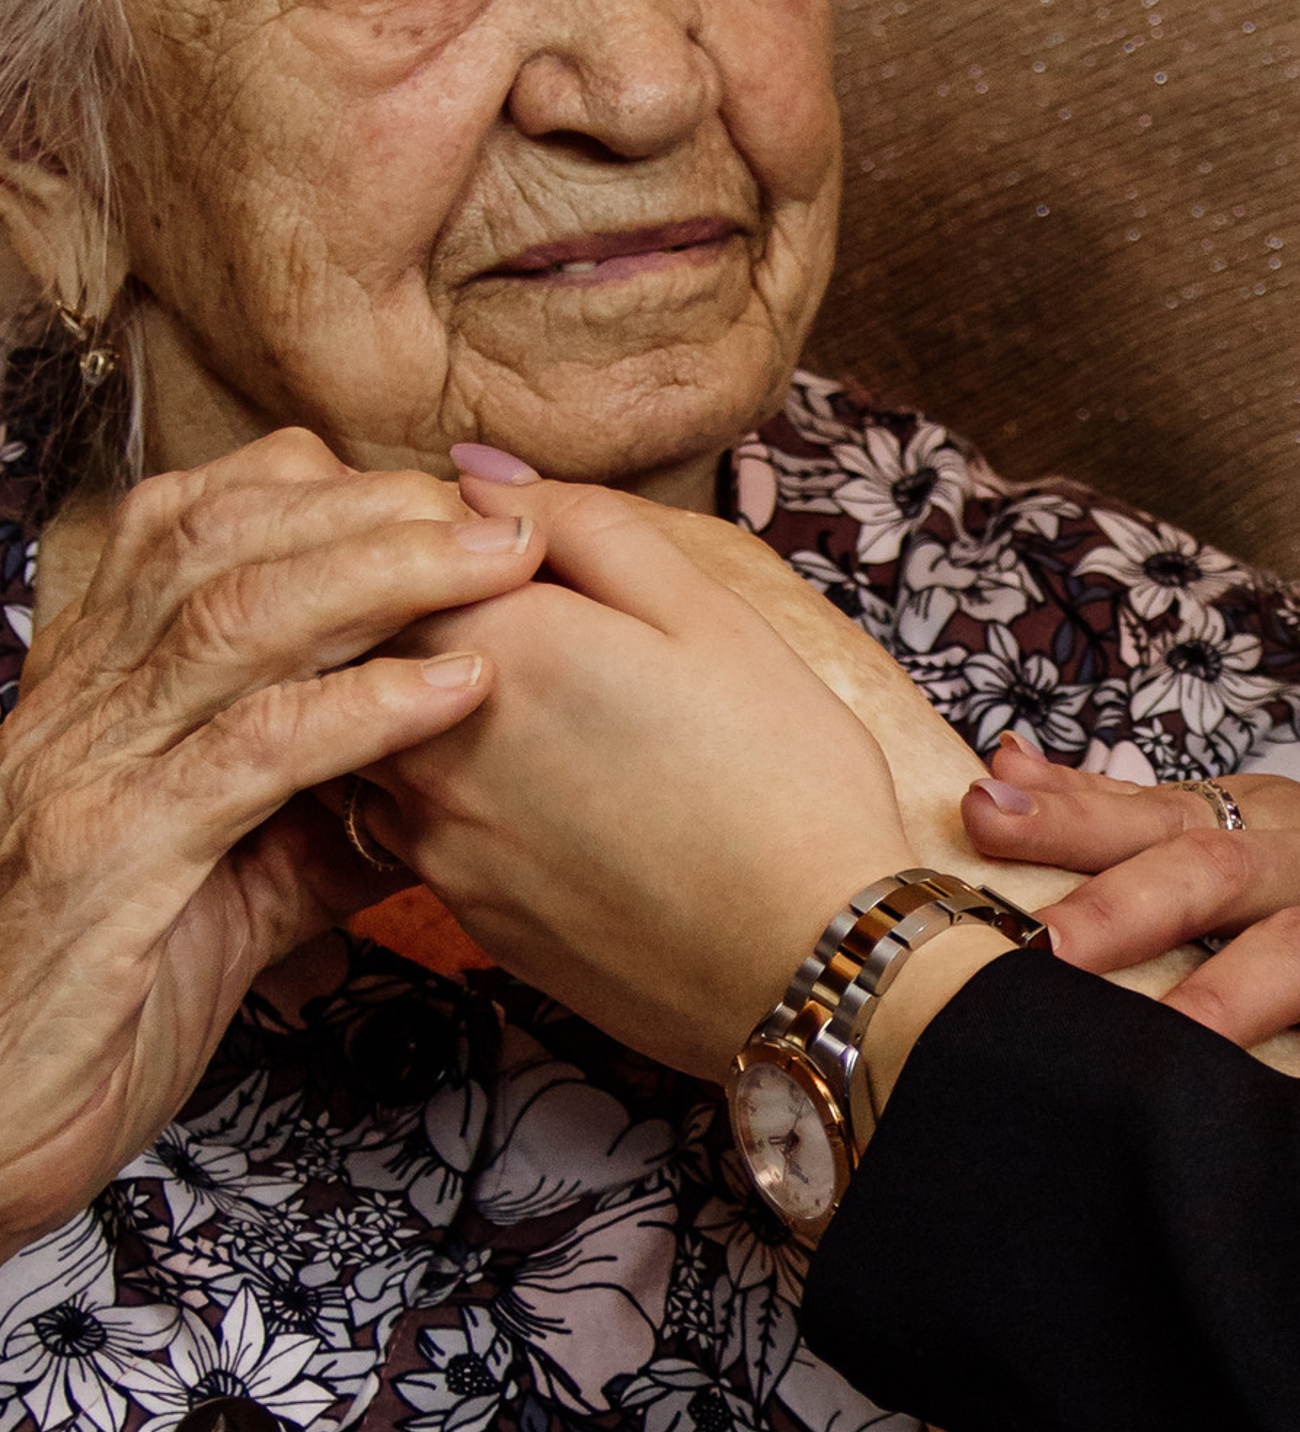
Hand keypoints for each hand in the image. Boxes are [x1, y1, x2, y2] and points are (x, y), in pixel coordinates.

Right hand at [0, 429, 540, 1257]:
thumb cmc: (106, 998)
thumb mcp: (231, 874)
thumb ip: (323, 803)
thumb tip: (444, 761)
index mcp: (103, 687)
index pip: (199, 521)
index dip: (329, 489)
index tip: (452, 498)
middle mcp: (81, 705)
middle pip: (225, 540)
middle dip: (377, 508)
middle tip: (502, 516)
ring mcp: (87, 776)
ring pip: (234, 618)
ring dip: (387, 573)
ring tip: (502, 564)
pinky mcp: (108, 863)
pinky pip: (245, 753)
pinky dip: (360, 708)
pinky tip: (454, 690)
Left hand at [366, 471, 910, 1080]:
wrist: (803, 961)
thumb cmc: (782, 775)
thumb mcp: (711, 613)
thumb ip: (584, 526)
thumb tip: (474, 471)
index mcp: (505, 638)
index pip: (398, 545)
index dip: (441, 528)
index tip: (506, 541)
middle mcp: (436, 733)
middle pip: (364, 638)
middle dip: (419, 610)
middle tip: (528, 617)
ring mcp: (433, 829)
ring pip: (372, 730)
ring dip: (420, 698)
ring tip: (538, 701)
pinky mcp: (454, 903)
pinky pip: (403, 817)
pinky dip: (444, 782)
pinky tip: (541, 785)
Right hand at [960, 742, 1299, 1194]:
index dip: (1241, 992)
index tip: (1165, 1044)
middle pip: (1227, 866)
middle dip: (1130, 902)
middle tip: (1039, 948)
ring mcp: (1289, 822)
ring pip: (1177, 814)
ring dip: (1074, 816)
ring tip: (983, 814)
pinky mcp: (1248, 807)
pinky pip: (1156, 793)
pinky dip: (1074, 785)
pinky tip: (999, 774)